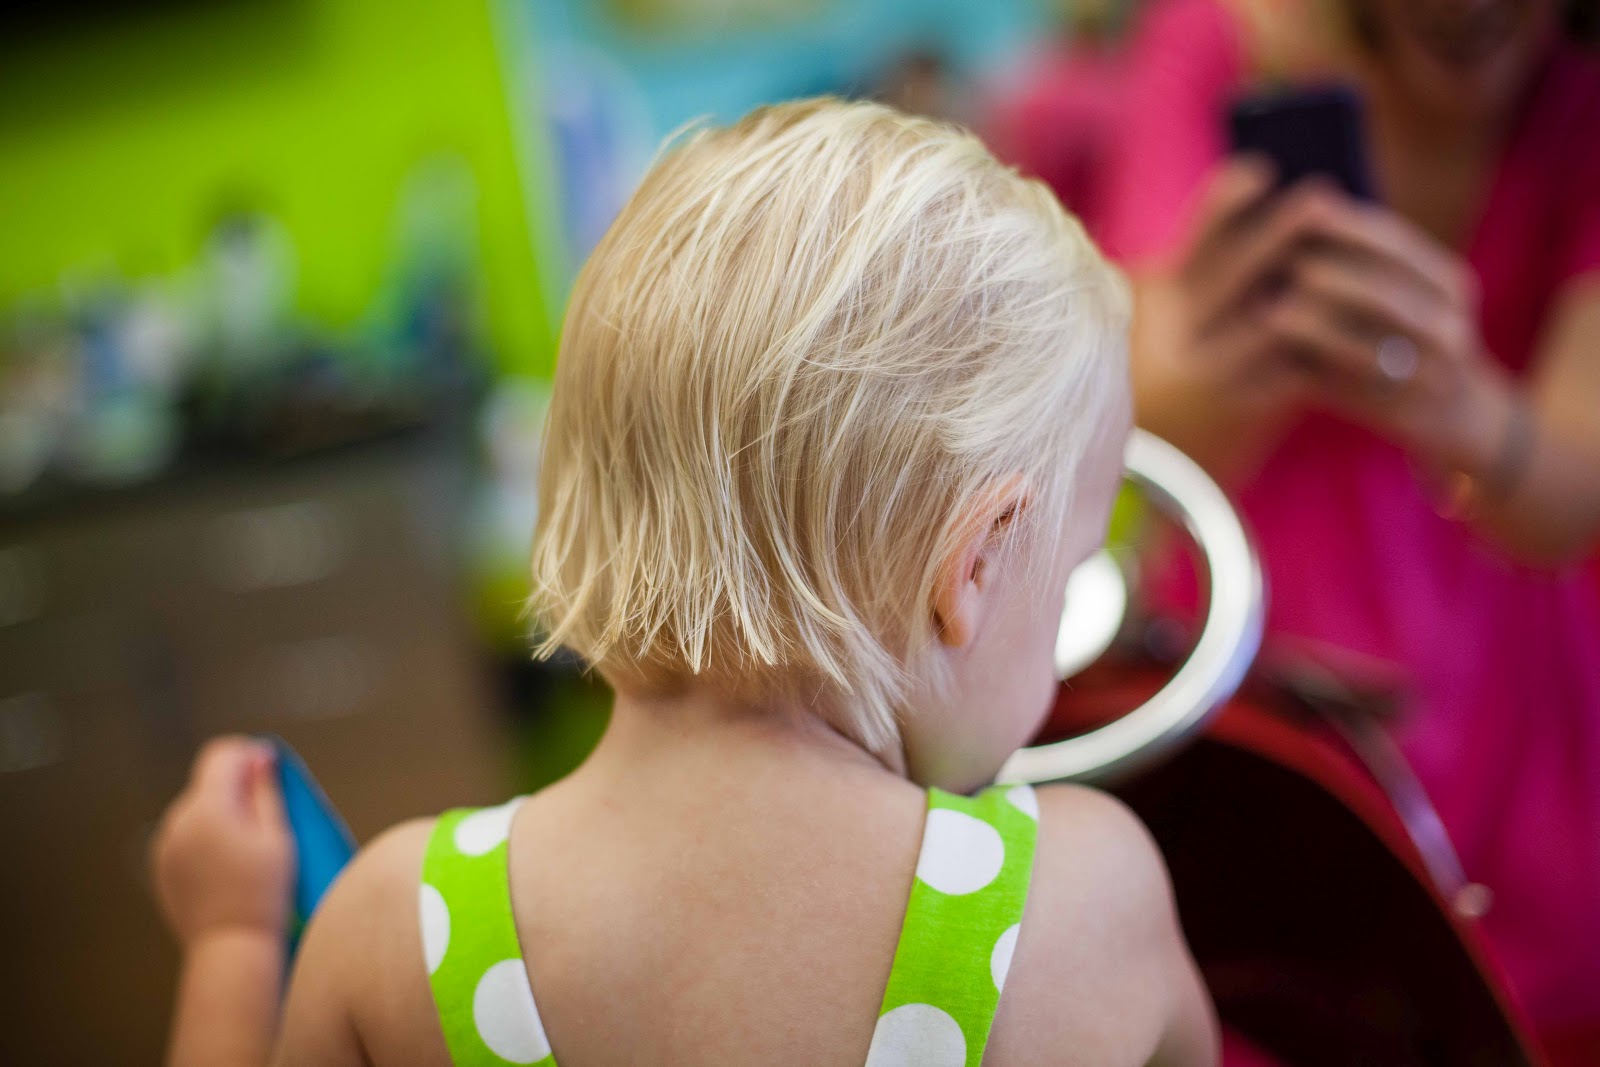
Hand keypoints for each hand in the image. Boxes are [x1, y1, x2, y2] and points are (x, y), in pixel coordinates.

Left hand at [152, 736, 293, 947]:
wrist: (231, 946)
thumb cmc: (263, 893)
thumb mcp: (277, 837)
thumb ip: (266, 791)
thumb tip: (260, 758)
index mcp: (208, 808)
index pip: (220, 756)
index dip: (247, 753)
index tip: (269, 766)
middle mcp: (178, 822)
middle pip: (208, 783)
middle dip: (236, 787)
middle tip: (268, 811)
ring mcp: (165, 846)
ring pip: (196, 811)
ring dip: (221, 813)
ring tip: (249, 843)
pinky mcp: (163, 868)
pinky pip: (186, 837)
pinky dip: (207, 837)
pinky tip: (229, 863)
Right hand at [1131, 159, 1344, 477]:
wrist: (1154, 474)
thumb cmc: (1163, 382)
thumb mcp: (1162, 324)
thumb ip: (1199, 278)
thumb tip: (1273, 220)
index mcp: (1153, 306)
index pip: (1183, 244)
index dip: (1222, 205)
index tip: (1260, 171)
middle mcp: (1175, 335)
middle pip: (1237, 267)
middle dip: (1281, 227)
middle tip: (1322, 196)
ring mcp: (1207, 373)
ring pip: (1277, 317)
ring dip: (1324, 287)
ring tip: (1360, 266)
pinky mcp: (1240, 411)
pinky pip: (1299, 369)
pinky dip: (1334, 348)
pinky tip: (1365, 334)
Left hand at [1261, 186, 1503, 473]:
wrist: (1456, 415)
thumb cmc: (1406, 342)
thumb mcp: (1402, 296)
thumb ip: (1360, 263)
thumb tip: (1300, 211)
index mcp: (1447, 283)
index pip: (1397, 244)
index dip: (1348, 226)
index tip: (1301, 207)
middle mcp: (1450, 323)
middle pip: (1388, 291)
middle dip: (1334, 273)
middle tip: (1282, 260)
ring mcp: (1438, 371)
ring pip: (1377, 344)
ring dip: (1321, 327)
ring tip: (1270, 312)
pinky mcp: (1414, 412)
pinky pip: (1363, 392)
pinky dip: (1322, 375)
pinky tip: (1282, 364)